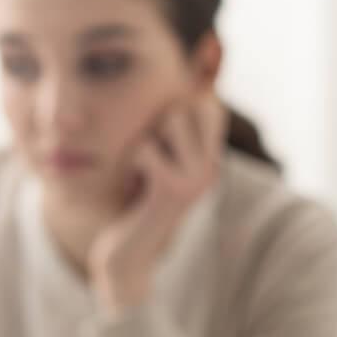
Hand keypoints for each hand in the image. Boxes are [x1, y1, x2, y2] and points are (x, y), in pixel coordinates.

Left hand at [88, 94, 225, 313]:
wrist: (125, 256)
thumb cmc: (132, 203)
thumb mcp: (153, 161)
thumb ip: (165, 129)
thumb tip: (186, 79)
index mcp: (209, 159)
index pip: (211, 105)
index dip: (184, 101)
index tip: (159, 132)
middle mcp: (211, 168)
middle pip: (187, 105)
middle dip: (156, 124)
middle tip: (146, 161)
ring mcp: (197, 180)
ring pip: (169, 120)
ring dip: (142, 143)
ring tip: (140, 174)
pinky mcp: (174, 190)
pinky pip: (145, 148)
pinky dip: (131, 163)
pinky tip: (134, 188)